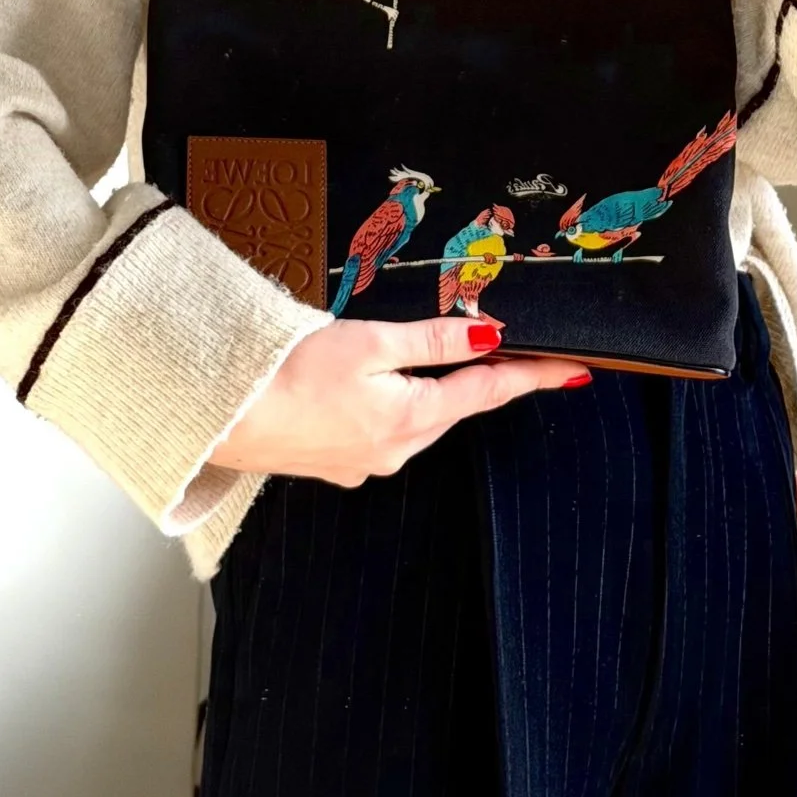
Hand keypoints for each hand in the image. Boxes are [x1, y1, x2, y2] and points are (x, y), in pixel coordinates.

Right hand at [208, 314, 591, 488]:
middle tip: (517, 349)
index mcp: (411, 419)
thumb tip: (490, 333)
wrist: (221, 416)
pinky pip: (384, 429)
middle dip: (481, 379)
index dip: (532, 376)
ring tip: (440, 359)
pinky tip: (374, 385)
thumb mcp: (370, 342)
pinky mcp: (336, 462)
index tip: (575, 370)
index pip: (488, 391)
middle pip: (454, 407)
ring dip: (433, 390)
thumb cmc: (288, 373)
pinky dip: (395, 404)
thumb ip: (433, 338)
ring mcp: (365, 462)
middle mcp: (395, 451)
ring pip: (419, 419)